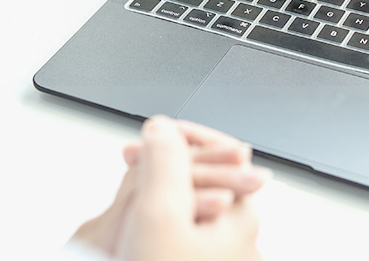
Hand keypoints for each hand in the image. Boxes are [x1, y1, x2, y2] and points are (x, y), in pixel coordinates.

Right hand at [73, 117, 267, 260]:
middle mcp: (239, 240)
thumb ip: (165, 163)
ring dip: (158, 191)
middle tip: (128, 160)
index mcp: (241, 216)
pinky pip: (182, 235)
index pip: (225, 151)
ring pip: (190, 207)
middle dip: (165, 163)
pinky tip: (133, 229)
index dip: (182, 137)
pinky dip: (158, 221)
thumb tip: (164, 129)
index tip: (148, 136)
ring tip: (128, 191)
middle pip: (206, 178)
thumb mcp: (159, 214)